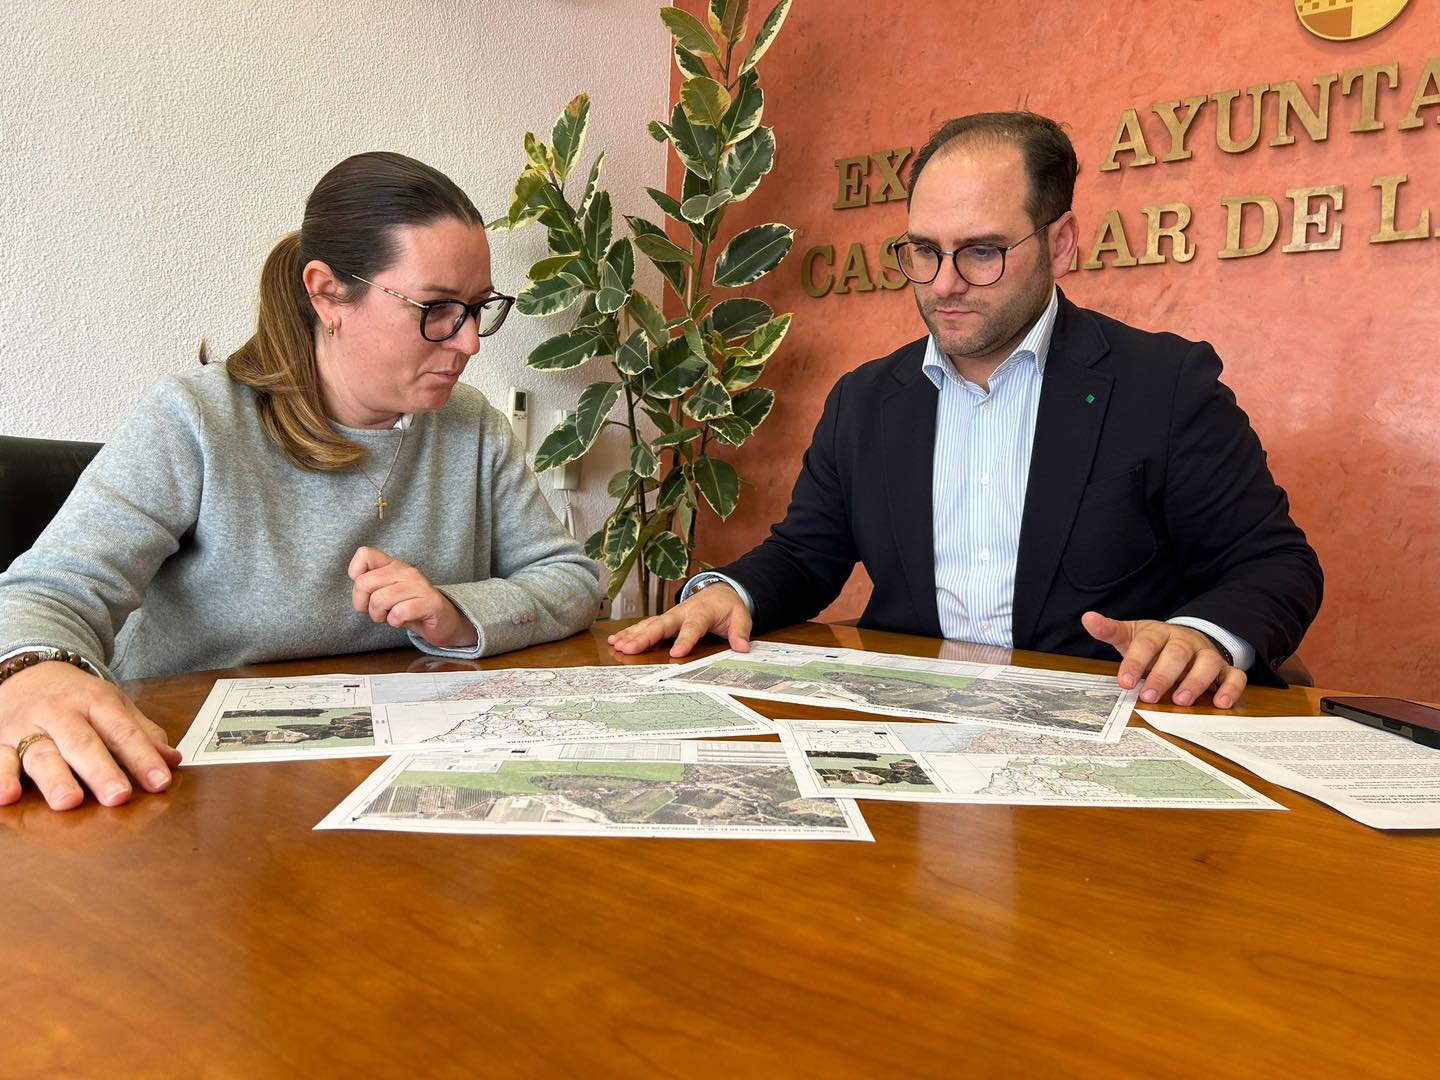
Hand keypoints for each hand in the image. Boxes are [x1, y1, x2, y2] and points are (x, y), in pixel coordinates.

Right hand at [0, 660, 180, 810]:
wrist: (27, 671)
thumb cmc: (78, 697)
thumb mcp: (113, 705)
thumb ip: (142, 733)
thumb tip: (173, 760)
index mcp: (96, 702)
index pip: (123, 731)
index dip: (143, 757)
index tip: (161, 782)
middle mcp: (62, 713)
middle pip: (83, 743)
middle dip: (102, 771)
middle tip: (119, 797)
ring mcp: (28, 727)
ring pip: (42, 753)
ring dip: (55, 778)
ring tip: (69, 801)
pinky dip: (1, 778)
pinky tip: (7, 796)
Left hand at [348, 547, 477, 649]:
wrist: (444, 622)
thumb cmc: (410, 608)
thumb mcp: (387, 593)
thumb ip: (370, 585)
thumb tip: (356, 585)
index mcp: (393, 565)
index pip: (364, 554)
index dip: (356, 574)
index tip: (366, 591)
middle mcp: (406, 571)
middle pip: (364, 582)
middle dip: (364, 604)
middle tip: (378, 611)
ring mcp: (420, 585)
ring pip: (379, 599)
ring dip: (380, 616)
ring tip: (391, 617)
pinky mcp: (430, 603)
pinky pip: (399, 612)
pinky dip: (395, 622)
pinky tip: (403, 620)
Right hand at [607, 584, 751, 657]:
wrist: (719, 590)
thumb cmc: (728, 606)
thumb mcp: (741, 616)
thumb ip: (740, 631)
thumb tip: (743, 648)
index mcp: (702, 612)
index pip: (693, 627)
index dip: (684, 640)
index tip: (676, 654)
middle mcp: (682, 612)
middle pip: (661, 625)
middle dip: (644, 637)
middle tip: (628, 648)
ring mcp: (670, 616)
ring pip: (649, 625)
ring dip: (632, 635)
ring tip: (616, 645)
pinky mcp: (664, 620)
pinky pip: (645, 626)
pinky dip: (630, 632)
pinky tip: (615, 640)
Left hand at [1081, 611, 1246, 707]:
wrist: (1184, 639)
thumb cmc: (1153, 643)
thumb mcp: (1130, 636)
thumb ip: (1110, 631)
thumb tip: (1088, 618)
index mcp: (1159, 633)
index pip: (1146, 644)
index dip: (1135, 662)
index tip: (1123, 682)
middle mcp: (1185, 641)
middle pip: (1177, 654)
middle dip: (1163, 675)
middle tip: (1149, 696)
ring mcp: (1206, 654)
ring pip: (1208, 663)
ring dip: (1196, 682)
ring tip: (1181, 700)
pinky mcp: (1224, 668)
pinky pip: (1235, 676)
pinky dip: (1231, 689)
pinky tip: (1221, 704)